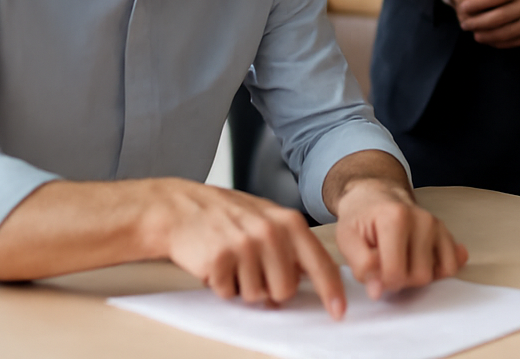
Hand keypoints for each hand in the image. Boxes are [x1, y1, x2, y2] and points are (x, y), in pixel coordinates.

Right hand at [146, 180, 349, 318]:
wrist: (180, 207)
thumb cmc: (225, 215)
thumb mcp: (265, 218)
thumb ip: (289, 245)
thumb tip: (308, 279)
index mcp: (287, 222)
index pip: (318, 262)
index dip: (331, 291)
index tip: (339, 311)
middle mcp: (270, 232)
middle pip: (285, 290)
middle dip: (269, 289)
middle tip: (251, 268)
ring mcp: (245, 245)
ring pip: (256, 296)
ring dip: (242, 286)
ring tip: (232, 261)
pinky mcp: (220, 259)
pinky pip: (229, 293)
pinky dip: (221, 285)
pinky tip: (216, 263)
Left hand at [332, 178, 468, 298]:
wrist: (375, 199)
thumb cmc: (360, 220)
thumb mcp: (347, 239)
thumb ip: (361, 266)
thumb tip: (378, 291)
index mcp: (396, 218)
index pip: (395, 273)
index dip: (381, 281)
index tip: (372, 271)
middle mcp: (423, 219)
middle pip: (420, 276)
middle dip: (401, 280)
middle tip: (386, 265)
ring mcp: (438, 226)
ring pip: (436, 274)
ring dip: (416, 276)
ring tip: (400, 262)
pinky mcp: (446, 234)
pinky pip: (451, 266)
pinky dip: (437, 272)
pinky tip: (418, 262)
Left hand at [456, 0, 519, 46]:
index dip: (475, 4)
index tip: (463, 7)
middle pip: (497, 17)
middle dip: (476, 22)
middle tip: (464, 23)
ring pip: (506, 33)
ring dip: (486, 36)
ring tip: (475, 34)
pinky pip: (518, 41)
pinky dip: (502, 43)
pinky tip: (493, 40)